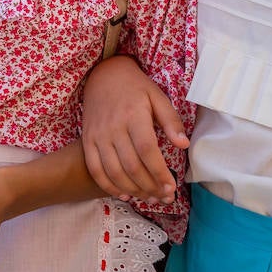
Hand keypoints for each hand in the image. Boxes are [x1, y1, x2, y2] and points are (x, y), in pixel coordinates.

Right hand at [80, 55, 186, 204]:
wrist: (103, 74)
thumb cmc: (135, 87)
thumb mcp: (158, 97)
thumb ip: (171, 121)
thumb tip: (183, 145)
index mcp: (133, 116)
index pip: (147, 151)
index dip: (159, 173)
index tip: (172, 188)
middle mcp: (113, 128)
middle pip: (131, 166)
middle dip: (150, 186)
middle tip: (164, 197)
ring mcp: (97, 135)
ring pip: (114, 171)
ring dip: (132, 190)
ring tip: (149, 198)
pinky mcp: (87, 140)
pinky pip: (95, 169)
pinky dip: (108, 186)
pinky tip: (124, 194)